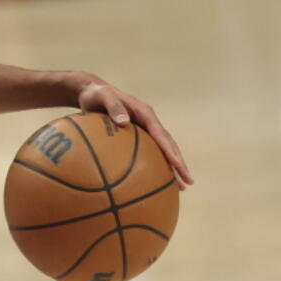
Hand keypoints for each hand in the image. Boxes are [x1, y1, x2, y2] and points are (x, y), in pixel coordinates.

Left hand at [76, 77, 192, 189]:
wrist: (91, 93)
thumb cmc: (96, 95)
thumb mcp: (103, 97)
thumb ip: (113, 107)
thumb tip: (124, 122)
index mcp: (144, 113)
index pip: (161, 134)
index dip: (169, 150)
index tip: (177, 164)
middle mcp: (148, 122)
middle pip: (168, 145)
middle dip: (179, 164)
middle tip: (188, 182)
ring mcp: (144, 130)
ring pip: (162, 151)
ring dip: (172, 168)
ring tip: (180, 187)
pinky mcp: (137, 136)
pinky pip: (149, 153)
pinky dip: (155, 166)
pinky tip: (155, 181)